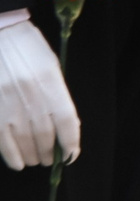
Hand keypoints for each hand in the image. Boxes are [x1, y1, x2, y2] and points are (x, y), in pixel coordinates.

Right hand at [0, 18, 74, 170]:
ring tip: (38, 160)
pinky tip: (19, 163)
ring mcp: (10, 105)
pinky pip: (3, 141)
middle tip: (51, 159)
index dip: (71, 142)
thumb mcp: (50, 66)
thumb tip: (63, 124)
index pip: (67, 120)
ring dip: (33, 156)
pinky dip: (12, 156)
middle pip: (46, 135)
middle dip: (50, 152)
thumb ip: (57, 93)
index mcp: (51, 82)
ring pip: (25, 142)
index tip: (71, 154)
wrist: (0, 36)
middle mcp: (32, 97)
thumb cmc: (28, 48)